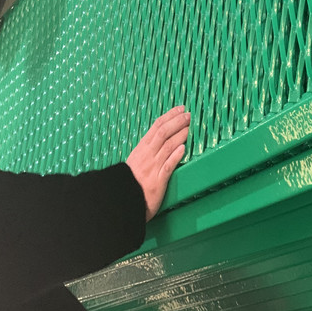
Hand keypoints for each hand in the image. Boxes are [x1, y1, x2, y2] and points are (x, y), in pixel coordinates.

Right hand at [125, 106, 189, 220]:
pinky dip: (175, 156)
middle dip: (177, 122)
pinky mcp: (157, 182)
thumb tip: (163, 136)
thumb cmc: (131, 181)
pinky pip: (167, 166)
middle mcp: (147, 155)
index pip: (156, 126)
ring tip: (190, 127)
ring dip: (180, 135)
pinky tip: (183, 149)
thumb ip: (149, 149)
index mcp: (141, 148)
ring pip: (167, 147)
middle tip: (189, 115)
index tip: (181, 108)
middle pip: (163, 133)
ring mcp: (152, 168)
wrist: (120, 202)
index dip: (170, 116)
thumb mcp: (137, 161)